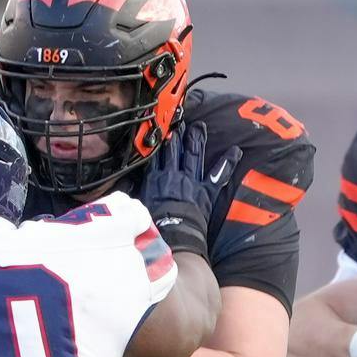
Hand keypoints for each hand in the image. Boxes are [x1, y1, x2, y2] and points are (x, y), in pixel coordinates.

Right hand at [141, 120, 231, 257]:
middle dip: (178, 133)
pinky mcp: (207, 192)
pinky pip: (219, 175)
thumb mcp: (136, 206)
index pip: (155, 154)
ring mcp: (192, 182)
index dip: (157, 139)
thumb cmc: (152, 226)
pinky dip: (228, 163)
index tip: (159, 126)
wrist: (174, 236)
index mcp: (155, 178)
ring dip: (197, 140)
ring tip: (200, 126)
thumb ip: (131, 191)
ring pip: (194, 156)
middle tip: (180, 120)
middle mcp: (174, 176)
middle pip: (175, 150)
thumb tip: (120, 182)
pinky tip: (236, 151)